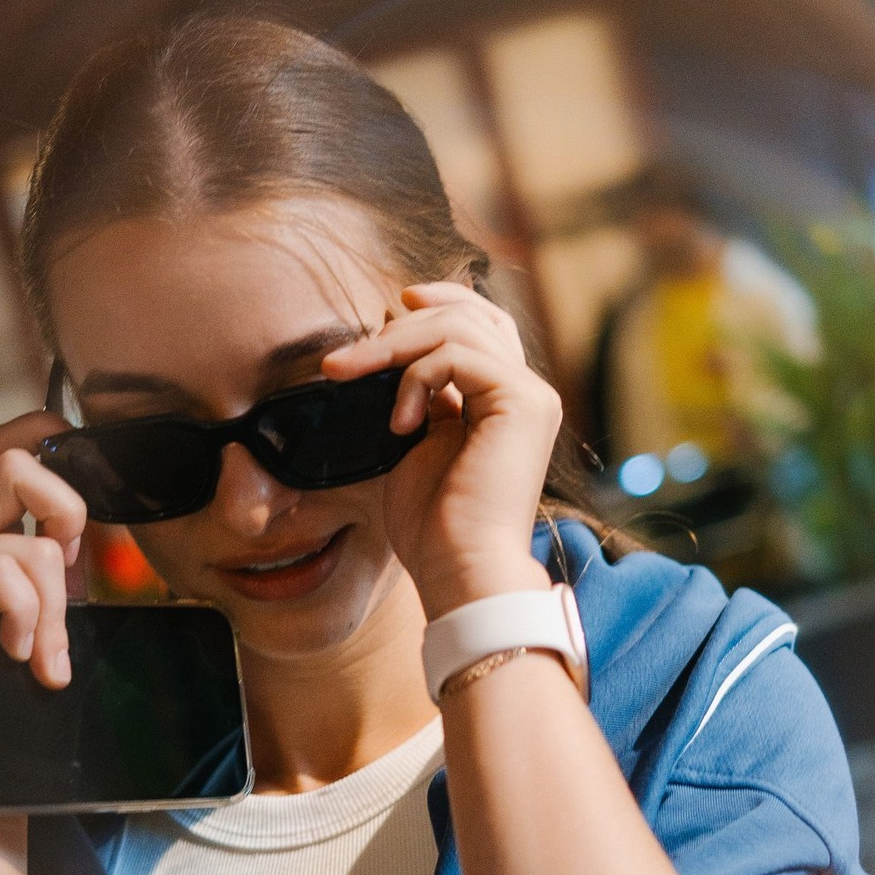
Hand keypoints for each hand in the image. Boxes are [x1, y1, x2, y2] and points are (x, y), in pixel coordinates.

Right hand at [0, 411, 87, 687]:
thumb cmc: (19, 670)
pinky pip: (1, 574)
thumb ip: (77, 568)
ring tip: (43, 654)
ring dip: (52, 607)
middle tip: (70, 574)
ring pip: (28, 542)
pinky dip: (25, 613)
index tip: (80, 515)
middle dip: (66, 516)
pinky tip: (17, 649)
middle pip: (12, 462)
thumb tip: (134, 524)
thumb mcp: (59, 608)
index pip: (6, 443)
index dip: (48, 441)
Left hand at [322, 282, 556, 616]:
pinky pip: (456, 355)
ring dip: (391, 347)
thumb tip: (384, 348)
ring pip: (459, 327)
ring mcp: (530, 395)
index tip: (385, 314)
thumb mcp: (414, 447)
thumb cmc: (434, 528)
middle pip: (470, 315)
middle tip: (343, 359)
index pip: (481, 326)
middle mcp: (527, 393)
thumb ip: (413, 397)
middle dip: (401, 323)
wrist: (460, 568)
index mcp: (505, 403)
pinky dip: (414, 379)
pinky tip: (400, 426)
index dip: (436, 305)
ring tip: (348, 378)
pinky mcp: (523, 401)